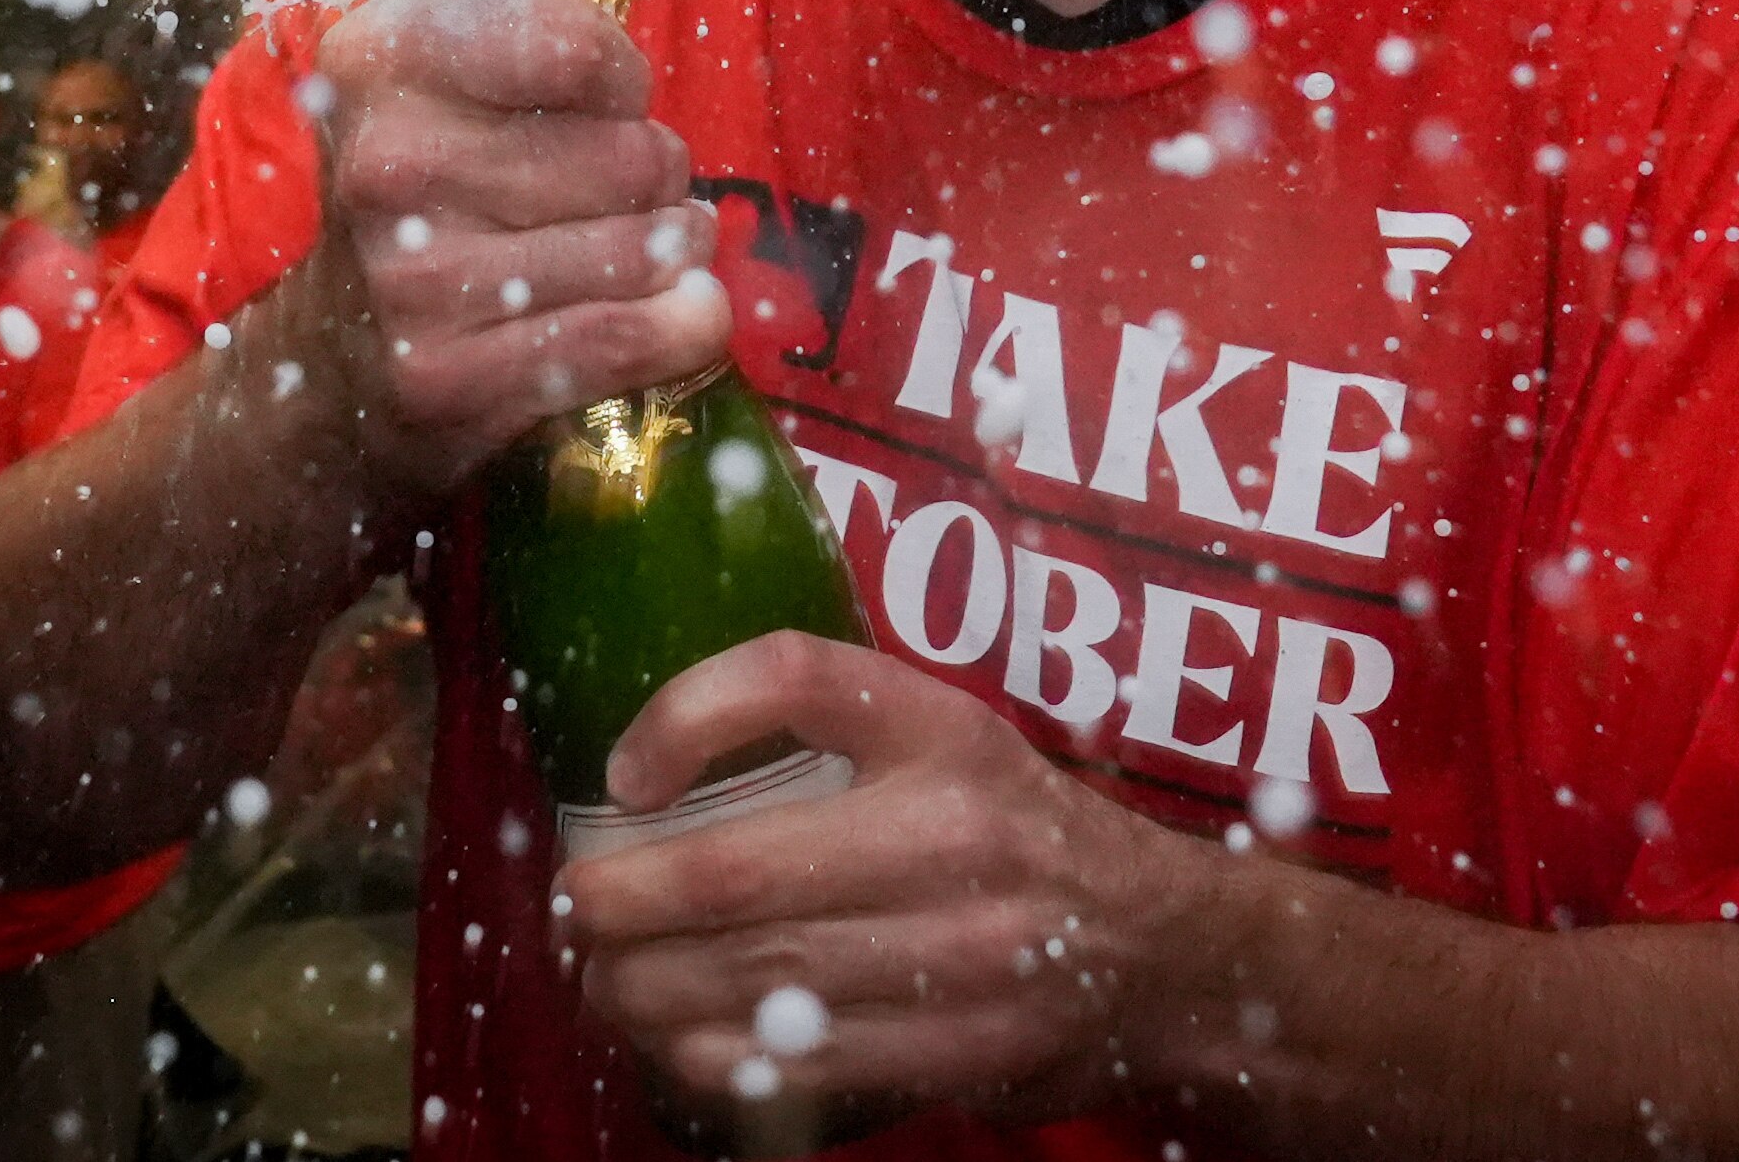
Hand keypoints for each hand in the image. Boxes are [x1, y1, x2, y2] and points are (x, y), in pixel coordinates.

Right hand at [303, 0, 728, 495]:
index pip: (576, 47)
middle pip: (632, 154)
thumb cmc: (427, 194)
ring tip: (643, 251)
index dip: (624, 82)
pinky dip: (686, 322)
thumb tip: (653, 117)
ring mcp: (418, 278)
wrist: (335, 352)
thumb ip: (547, 48)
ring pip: (644, 249)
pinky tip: (681, 309)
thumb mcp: (445, 78)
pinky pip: (630, 337)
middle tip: (617, 196)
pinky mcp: (452, 376)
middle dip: (655, 175)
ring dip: (673, 251)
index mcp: (383, 62)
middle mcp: (389, 164)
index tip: (607, 107)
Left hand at [557, 632, 1217, 1125]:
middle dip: (614, 904)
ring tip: (602, 978)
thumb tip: (644, 771)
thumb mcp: (946, 734)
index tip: (623, 776)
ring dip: (639, 990)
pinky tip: (675, 1037)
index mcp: (945, 730)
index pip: (791, 676)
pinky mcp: (957, 1052)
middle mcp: (951, 834)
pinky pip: (793, 1062)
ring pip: (746, 978)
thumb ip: (826, 727)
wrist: (1165, 953)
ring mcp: (958, 954)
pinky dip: (705, 1056)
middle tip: (573, 910)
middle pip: (729, 870)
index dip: (681, 715)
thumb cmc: (1018, 831)